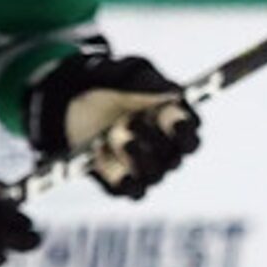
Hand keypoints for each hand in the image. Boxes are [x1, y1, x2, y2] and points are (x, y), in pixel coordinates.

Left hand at [25, 51, 200, 197]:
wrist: (76, 100)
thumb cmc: (111, 84)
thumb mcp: (127, 74)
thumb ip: (149, 83)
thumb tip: (173, 93)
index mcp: (175, 121)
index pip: (190, 135)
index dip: (186, 132)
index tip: (174, 123)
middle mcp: (167, 149)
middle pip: (174, 157)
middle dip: (152, 140)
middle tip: (130, 121)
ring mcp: (147, 168)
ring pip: (155, 176)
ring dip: (136, 158)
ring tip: (114, 137)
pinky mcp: (125, 182)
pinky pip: (134, 192)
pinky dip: (126, 182)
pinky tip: (115, 168)